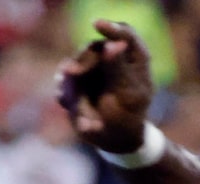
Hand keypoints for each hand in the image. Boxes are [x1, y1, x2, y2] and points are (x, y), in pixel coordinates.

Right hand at [57, 21, 154, 156]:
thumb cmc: (128, 120)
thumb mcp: (127, 96)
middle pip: (93, 48)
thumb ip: (118, 69)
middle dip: (80, 62)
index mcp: (135, 60)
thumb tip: (113, 45)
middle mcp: (113, 58)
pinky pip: (64, 81)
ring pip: (75, 65)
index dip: (111, 28)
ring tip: (82, 113)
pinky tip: (67, 105)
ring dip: (72, 86)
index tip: (97, 25)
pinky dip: (65, 94)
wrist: (115, 141)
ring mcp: (93, 67)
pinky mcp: (77, 79)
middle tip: (69, 73)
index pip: (125, 34)